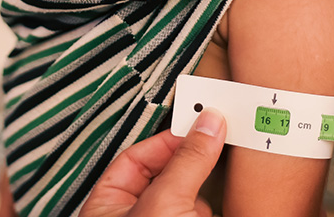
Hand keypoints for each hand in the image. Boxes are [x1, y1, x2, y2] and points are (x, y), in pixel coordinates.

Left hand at [79, 108, 226, 216]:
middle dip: (190, 162)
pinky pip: (201, 212)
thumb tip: (208, 125)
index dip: (166, 139)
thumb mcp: (166, 202)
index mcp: (106, 207)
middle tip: (215, 139)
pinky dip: (215, 204)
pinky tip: (226, 201)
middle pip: (164, 174)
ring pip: (186, 197)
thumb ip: (186, 161)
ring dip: (204, 190)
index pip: (134, 158)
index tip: (197, 125)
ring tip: (222, 177)